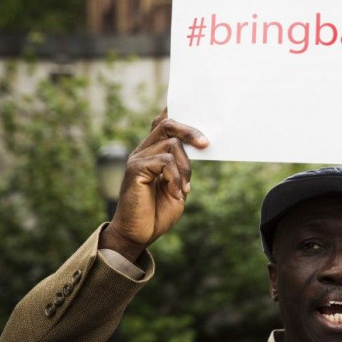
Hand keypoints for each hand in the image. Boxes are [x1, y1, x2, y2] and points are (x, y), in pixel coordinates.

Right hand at [99, 108, 208, 261]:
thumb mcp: (179, 186)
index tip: (197, 107)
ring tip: (184, 189)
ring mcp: (137, 159)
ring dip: (185, 168)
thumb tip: (202, 145)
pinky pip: (164, 161)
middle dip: (190, 131)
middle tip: (207, 144)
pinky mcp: (135, 169)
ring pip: (171, 145)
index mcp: (153, 152)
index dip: (177, 111)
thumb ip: (184, 166)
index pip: (163, 122)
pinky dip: (176, 178)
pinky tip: (176, 193)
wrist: (138, 234)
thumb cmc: (159, 212)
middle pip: (167, 124)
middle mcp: (143, 151)